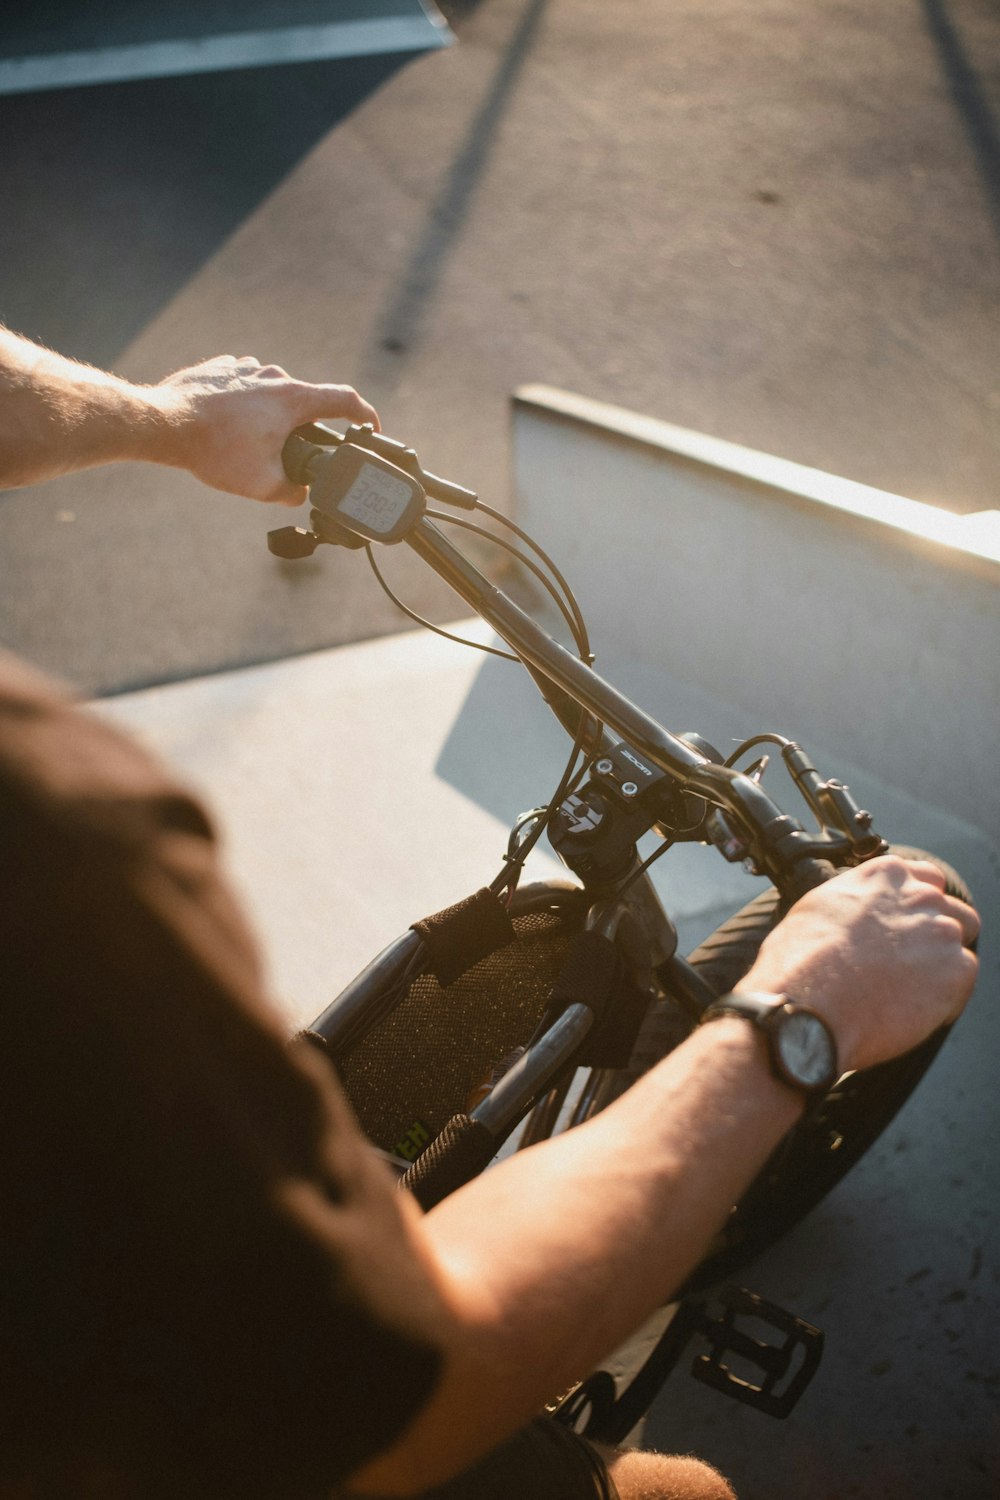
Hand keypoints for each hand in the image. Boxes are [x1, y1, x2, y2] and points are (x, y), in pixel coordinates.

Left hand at [152, 354, 379, 504]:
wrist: (164, 424)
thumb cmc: (215, 451)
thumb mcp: (263, 486)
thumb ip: (294, 492)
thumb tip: (301, 491)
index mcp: (294, 399)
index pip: (346, 400)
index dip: (366, 416)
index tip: (370, 428)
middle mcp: (274, 376)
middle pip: (306, 402)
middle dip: (303, 428)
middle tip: (291, 454)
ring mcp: (246, 368)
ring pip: (272, 394)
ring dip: (270, 417)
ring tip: (248, 444)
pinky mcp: (221, 369)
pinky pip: (244, 387)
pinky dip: (244, 406)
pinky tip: (228, 428)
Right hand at [740, 856, 979, 1071]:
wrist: (806, 1005)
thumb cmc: (800, 962)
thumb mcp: (818, 908)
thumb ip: (854, 902)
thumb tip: (859, 915)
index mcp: (886, 875)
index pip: (927, 878)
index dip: (918, 906)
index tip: (907, 926)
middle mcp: (920, 896)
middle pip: (952, 912)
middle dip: (934, 935)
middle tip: (907, 963)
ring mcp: (941, 932)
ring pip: (959, 945)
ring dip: (940, 964)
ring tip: (905, 989)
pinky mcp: (956, 972)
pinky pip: (961, 981)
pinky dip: (943, 996)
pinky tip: (909, 1009)